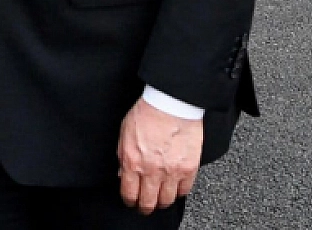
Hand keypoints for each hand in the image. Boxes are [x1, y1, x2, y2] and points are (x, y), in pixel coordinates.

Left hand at [117, 97, 201, 214]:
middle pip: (148, 201)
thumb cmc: (146, 114)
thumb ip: (123, 156)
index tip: (131, 202)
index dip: (129, 201)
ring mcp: (172, 171)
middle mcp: (151, 170)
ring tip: (159, 201)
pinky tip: (175, 190)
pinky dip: (179, 192)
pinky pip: (185, 190)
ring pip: (167, 200)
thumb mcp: (124, 134)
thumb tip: (122, 173)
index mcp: (132, 161)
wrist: (170, 104)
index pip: (129, 193)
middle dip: (145, 207)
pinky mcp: (189, 169)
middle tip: (145, 208)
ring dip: (162, 202)